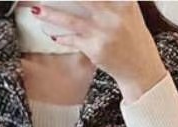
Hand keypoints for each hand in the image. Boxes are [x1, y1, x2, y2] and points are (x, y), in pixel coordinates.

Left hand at [31, 1, 166, 101]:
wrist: (140, 68)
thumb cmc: (134, 40)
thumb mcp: (130, 13)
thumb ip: (115, 1)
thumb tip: (93, 1)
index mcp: (124, 3)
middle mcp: (113, 15)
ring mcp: (103, 33)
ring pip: (71, 20)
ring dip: (52, 15)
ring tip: (37, 10)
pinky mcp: (95, 49)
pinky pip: (73, 40)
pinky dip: (62, 37)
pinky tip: (53, 34)